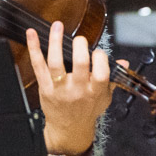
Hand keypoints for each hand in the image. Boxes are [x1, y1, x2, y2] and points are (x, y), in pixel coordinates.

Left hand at [26, 21, 125, 155]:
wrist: (69, 129)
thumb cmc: (87, 111)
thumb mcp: (105, 98)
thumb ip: (113, 79)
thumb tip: (124, 62)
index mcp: (95, 91)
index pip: (101, 72)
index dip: (100, 58)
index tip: (97, 52)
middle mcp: (77, 89)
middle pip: (80, 64)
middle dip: (80, 47)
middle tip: (80, 39)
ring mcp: (59, 88)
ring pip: (56, 62)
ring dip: (56, 42)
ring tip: (57, 26)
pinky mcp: (44, 86)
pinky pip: (38, 65)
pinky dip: (34, 48)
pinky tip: (32, 34)